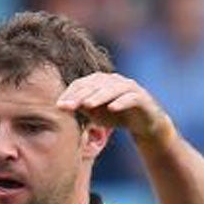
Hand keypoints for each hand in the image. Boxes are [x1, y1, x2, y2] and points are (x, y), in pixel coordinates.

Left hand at [56, 72, 170, 142]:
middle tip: (69, 106)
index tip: (59, 106)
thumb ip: (81, 108)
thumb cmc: (116, 115)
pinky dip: (121, 102)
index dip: (71, 94)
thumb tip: (61, 106)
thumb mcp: (95, 114)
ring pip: (112, 89)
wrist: (143, 122)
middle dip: (81, 96)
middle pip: (95, 85)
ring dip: (99, 96)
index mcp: (100, 82)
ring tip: (88, 105)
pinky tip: (113, 108)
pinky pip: (131, 98)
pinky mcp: (141, 97)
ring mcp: (128, 87)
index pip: (82, 84)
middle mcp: (113, 80)